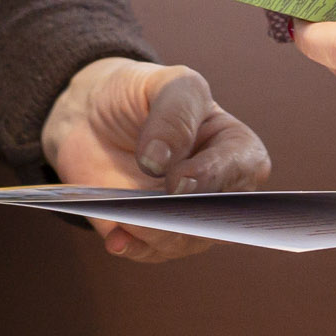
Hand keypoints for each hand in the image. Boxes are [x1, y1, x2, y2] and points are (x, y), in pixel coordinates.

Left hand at [40, 57, 272, 261]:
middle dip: (188, 219)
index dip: (213, 177)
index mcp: (234, 147)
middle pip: (218, 216)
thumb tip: (161, 162)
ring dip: (156, 233)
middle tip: (155, 213)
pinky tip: (116, 237)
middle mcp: (217, 190)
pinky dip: (134, 246)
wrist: (94, 115)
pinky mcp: (152, 235)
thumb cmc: (141, 95)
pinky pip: (151, 251)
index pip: (242, 169)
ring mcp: (185, 217)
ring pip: (185, 240)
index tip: (178, 180)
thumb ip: (173, 115)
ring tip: (126, 220)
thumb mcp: (164, 84)